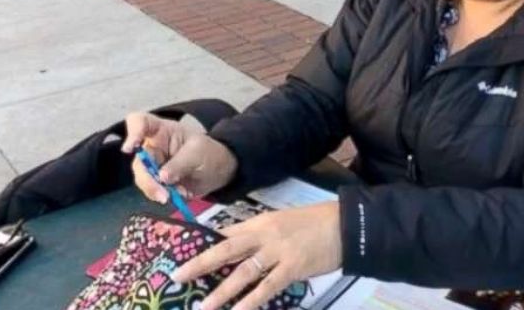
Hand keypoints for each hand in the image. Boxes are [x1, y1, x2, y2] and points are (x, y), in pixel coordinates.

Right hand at [121, 112, 237, 201]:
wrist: (218, 171)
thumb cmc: (208, 152)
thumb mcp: (198, 153)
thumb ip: (180, 163)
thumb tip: (161, 177)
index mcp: (162, 130)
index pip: (139, 122)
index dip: (132, 132)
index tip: (131, 148)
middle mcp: (152, 147)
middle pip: (138, 159)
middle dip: (147, 178)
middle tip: (163, 192)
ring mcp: (152, 165)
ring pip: (142, 178)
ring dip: (155, 189)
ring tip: (174, 195)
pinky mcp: (156, 181)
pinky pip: (151, 190)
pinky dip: (162, 195)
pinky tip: (177, 195)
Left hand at [172, 202, 342, 309]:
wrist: (346, 225)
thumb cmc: (315, 222)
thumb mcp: (284, 221)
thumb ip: (262, 234)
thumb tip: (242, 250)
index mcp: (261, 222)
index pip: (227, 233)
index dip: (204, 245)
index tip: (183, 255)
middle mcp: (265, 235)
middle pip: (226, 250)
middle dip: (200, 264)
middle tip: (178, 277)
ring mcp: (278, 252)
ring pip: (242, 273)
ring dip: (221, 291)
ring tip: (203, 307)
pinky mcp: (292, 268)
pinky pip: (267, 287)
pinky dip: (251, 301)